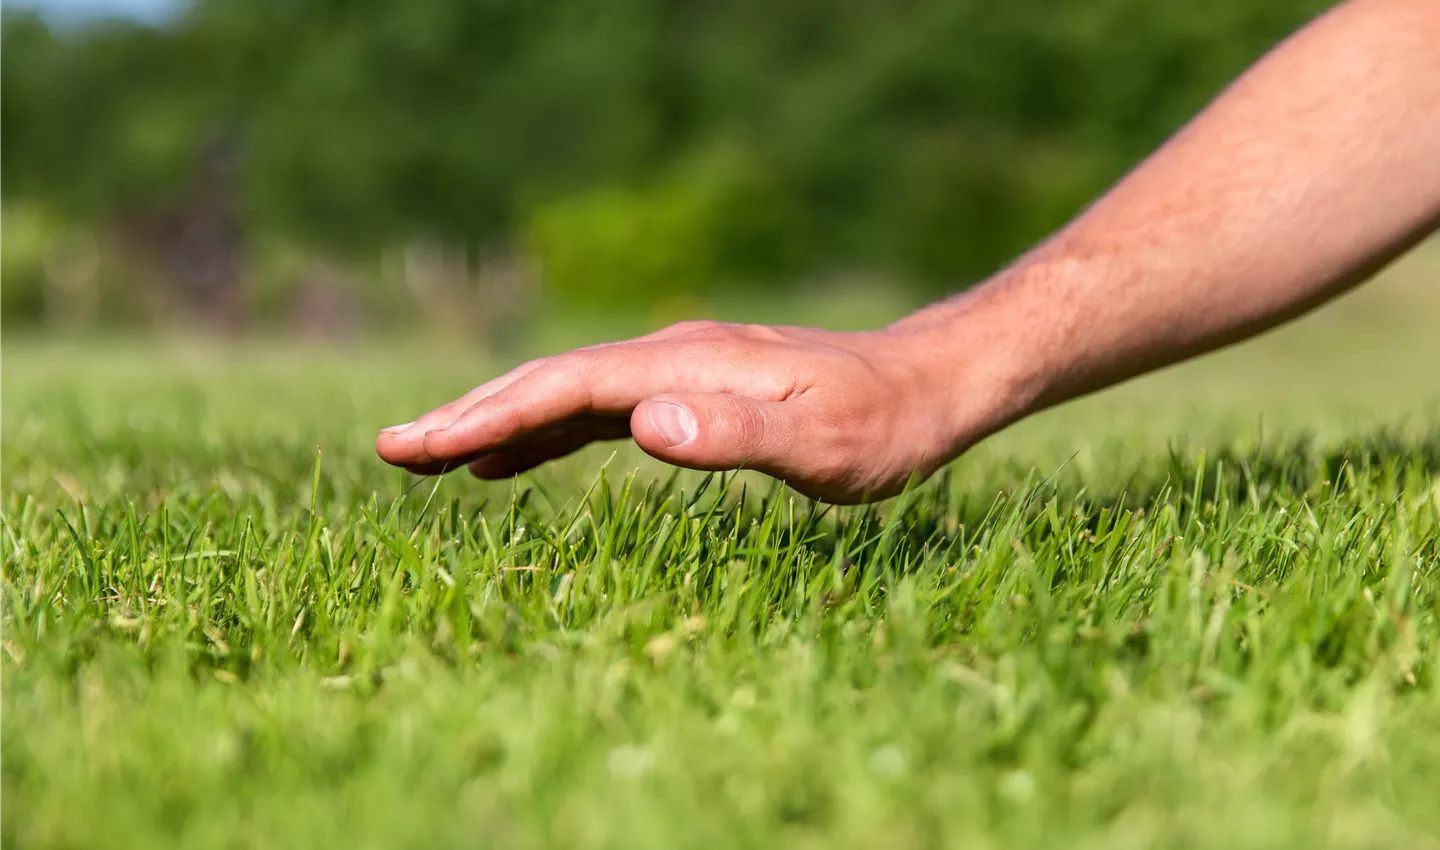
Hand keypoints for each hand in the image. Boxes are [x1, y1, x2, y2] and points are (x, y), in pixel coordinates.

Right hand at [375, 320, 978, 502]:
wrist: (929, 382)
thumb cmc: (884, 425)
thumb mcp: (826, 443)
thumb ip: (738, 436)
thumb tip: (640, 424)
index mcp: (687, 367)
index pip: (565, 388)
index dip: (488, 417)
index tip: (418, 446)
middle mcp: (671, 357)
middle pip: (547, 381)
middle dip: (467, 415)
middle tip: (388, 450)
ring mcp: (678, 370)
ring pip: (564, 393)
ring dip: (495, 422)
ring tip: (425, 455)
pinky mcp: (690, 391)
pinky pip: (596, 410)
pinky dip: (543, 432)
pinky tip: (512, 458)